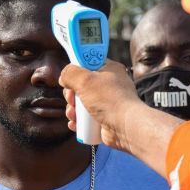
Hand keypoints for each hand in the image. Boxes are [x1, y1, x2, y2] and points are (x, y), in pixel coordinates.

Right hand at [60, 58, 185, 176]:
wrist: (125, 127)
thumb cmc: (110, 100)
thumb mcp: (85, 79)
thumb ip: (70, 73)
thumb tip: (64, 76)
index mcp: (109, 69)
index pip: (89, 61)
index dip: (77, 67)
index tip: (70, 74)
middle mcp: (109, 85)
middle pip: (81, 84)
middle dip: (71, 94)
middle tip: (72, 98)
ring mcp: (107, 102)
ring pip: (81, 103)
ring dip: (73, 110)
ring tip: (73, 115)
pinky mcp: (104, 118)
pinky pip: (86, 118)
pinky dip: (78, 121)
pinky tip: (76, 124)